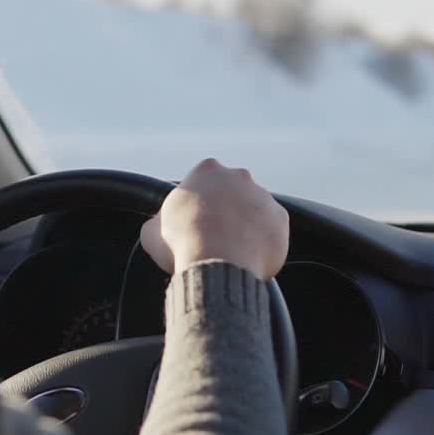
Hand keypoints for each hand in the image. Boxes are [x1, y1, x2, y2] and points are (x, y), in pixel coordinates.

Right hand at [140, 158, 288, 279]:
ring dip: (246, 225)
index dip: (197, 203)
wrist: (218, 264)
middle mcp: (239, 176)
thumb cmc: (182, 244)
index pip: (202, 181)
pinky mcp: (281, 219)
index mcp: (207, 170)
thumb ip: (158, 220)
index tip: (193, 221)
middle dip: (225, 210)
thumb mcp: (152, 230)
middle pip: (232, 192)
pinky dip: (263, 242)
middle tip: (214, 236)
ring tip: (232, 251)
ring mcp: (264, 196)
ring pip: (254, 210)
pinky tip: (249, 257)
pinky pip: (272, 230)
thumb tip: (159, 225)